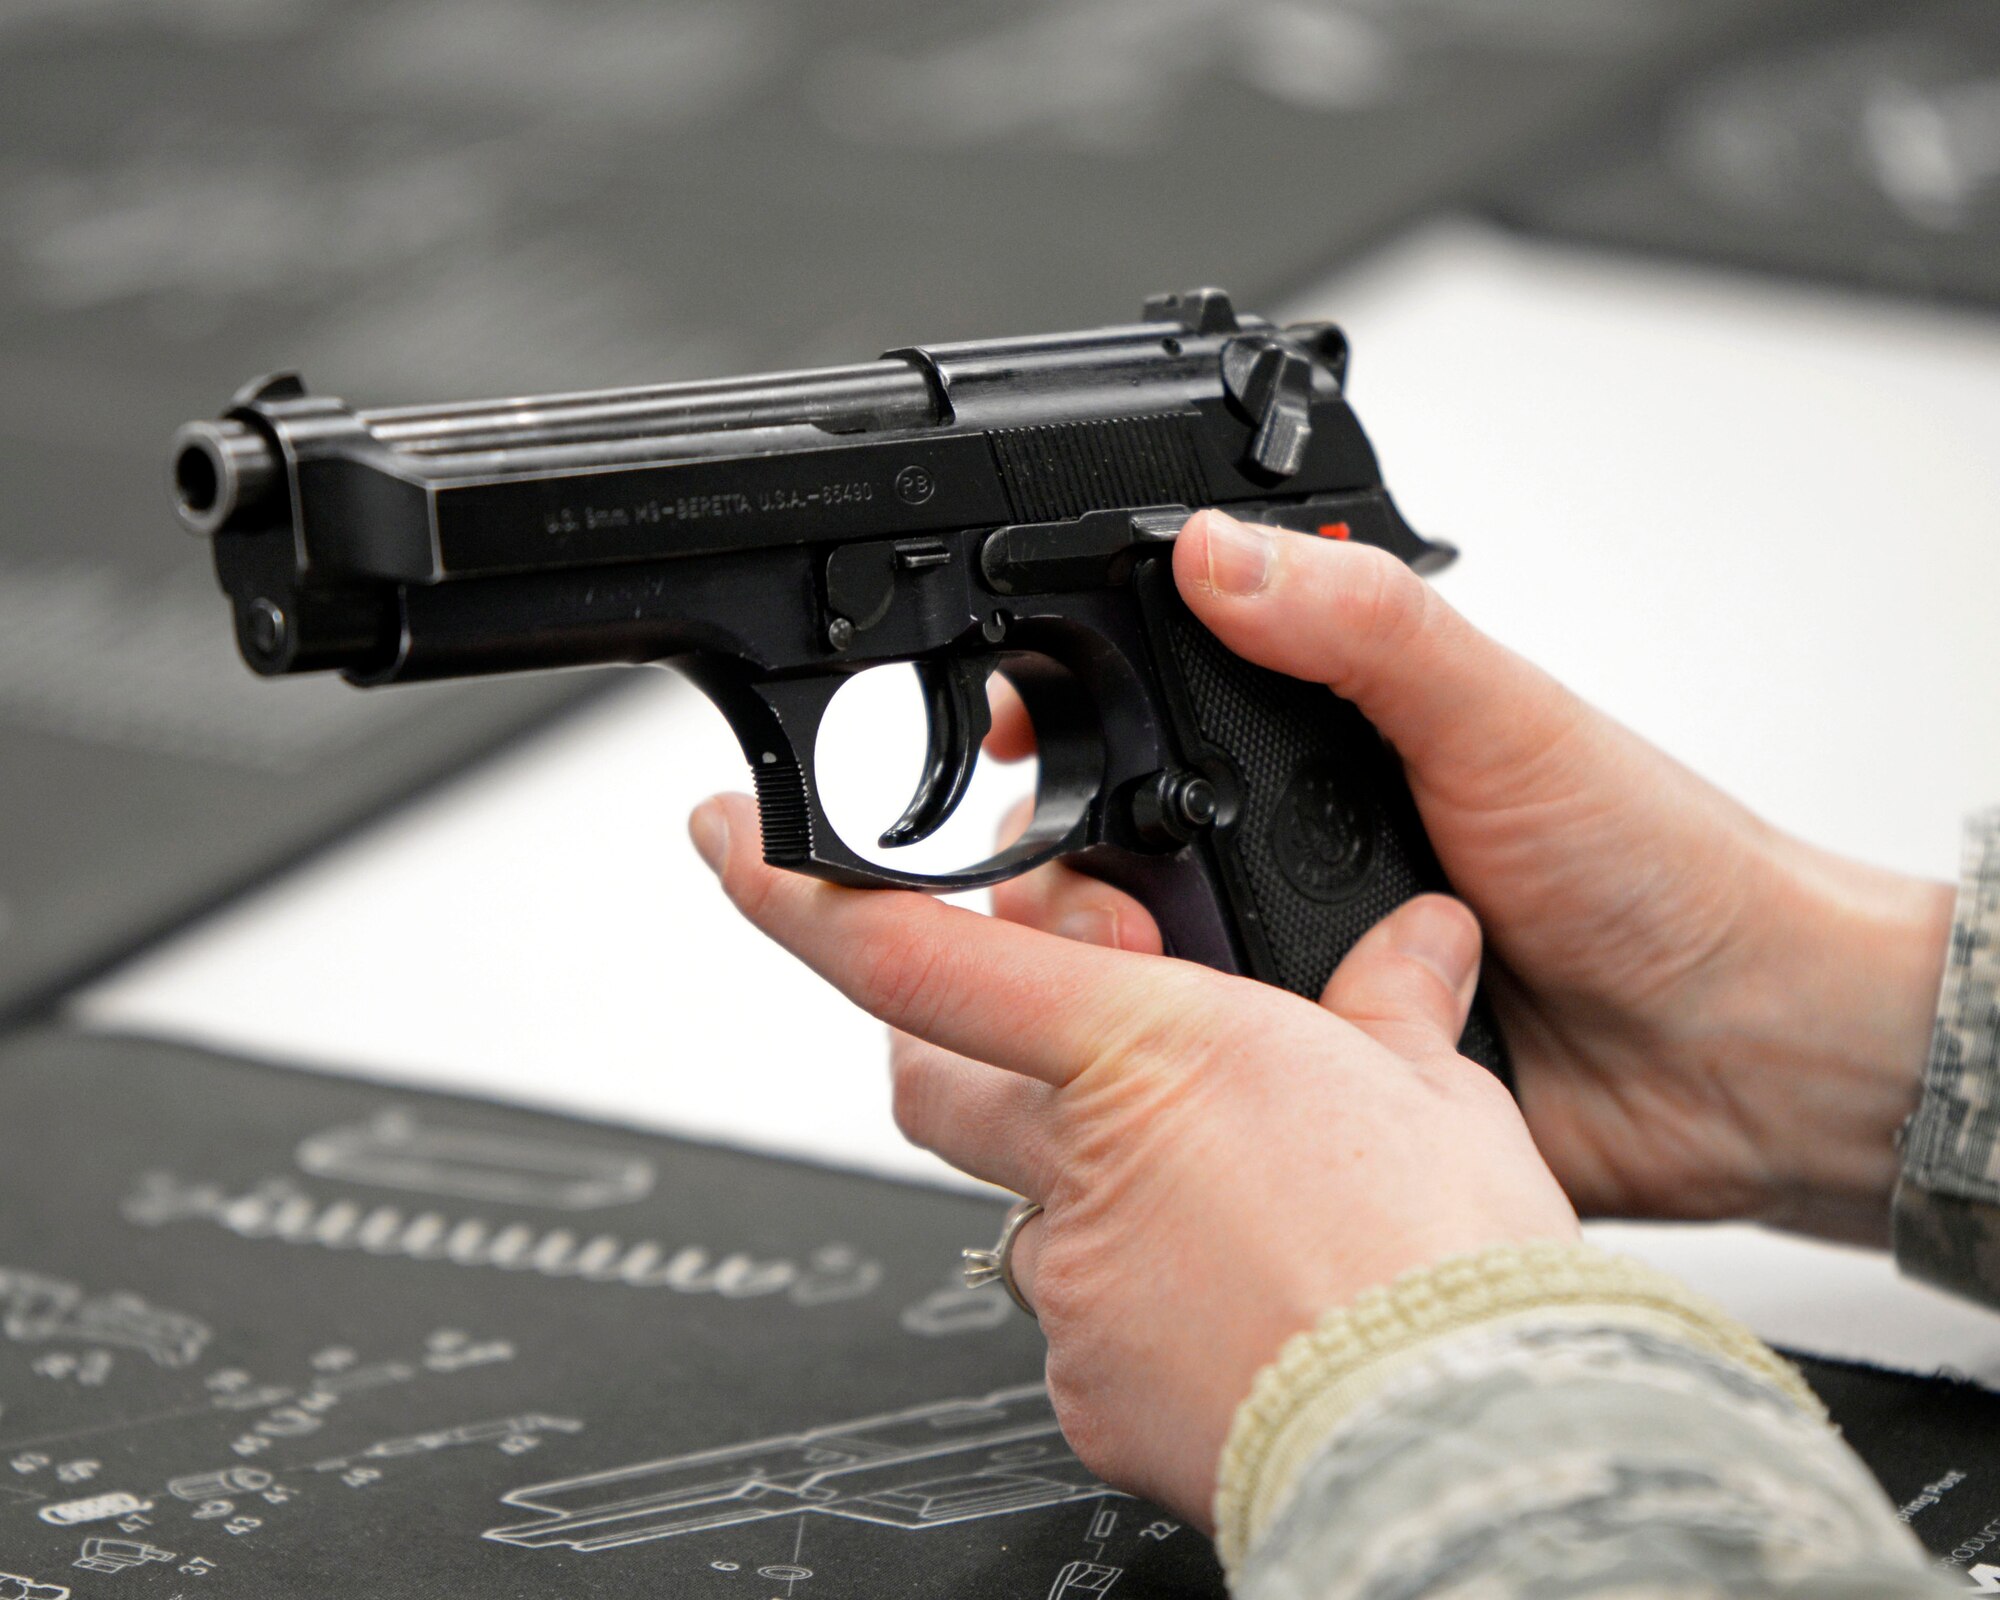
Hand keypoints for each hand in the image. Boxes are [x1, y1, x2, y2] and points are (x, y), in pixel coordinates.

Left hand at [688, 793, 1576, 1525]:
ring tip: (1224, 1212)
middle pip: (930, 1081)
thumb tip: (1411, 946)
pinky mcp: (1087, 1391)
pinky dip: (1132, 1302)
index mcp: (1143, 1051)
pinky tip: (1228, 1308)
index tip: (730, 842)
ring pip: (1024, 1210)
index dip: (798, 893)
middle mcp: (1079, 1162)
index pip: (916, 955)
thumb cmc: (1439, 1263)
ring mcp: (1073, 1287)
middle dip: (951, 1049)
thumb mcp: (1435, 1095)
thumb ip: (1390, 1006)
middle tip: (1030, 1045)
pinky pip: (1078, 1328)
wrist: (1457, 1443)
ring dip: (1088, 1188)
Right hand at [988, 511, 1952, 1244]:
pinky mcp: (1291, 1061)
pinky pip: (1184, 1064)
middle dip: (1053, 858)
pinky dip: (1160, 1061)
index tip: (1001, 725)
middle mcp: (1279, 840)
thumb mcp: (1500, 714)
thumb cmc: (1649, 864)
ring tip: (1138, 966)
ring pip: (1119, 956)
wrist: (1730, 1054)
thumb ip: (1363, 627)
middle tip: (1076, 880)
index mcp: (1315, 735)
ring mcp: (1279, 954)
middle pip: (1096, 834)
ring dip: (1102, 963)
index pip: (1140, 696)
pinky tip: (1169, 1062)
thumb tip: (1216, 551)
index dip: (1053, 706)